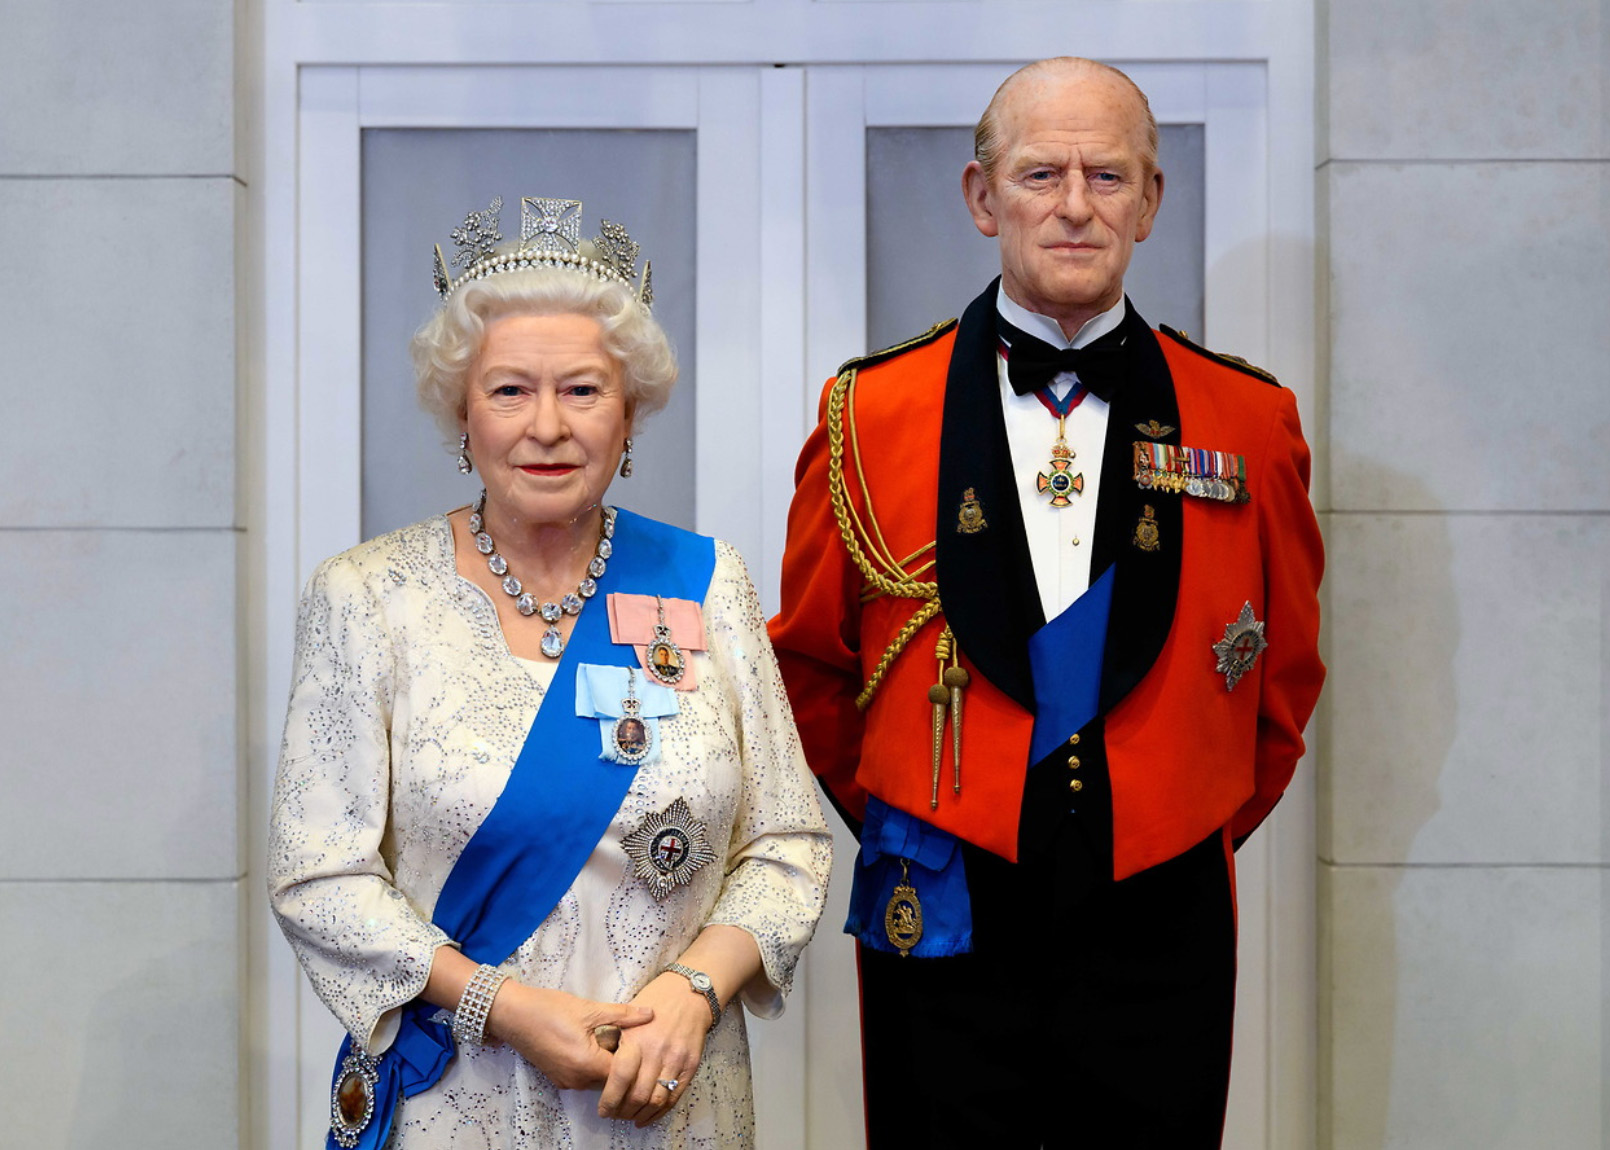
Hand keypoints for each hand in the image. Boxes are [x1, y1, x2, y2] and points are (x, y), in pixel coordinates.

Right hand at [486, 982, 653, 1089]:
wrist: (512, 1014)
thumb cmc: (549, 1009)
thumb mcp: (589, 1009)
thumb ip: (623, 1015)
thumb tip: (650, 1014)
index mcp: (587, 1065)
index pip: (625, 1073)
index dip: (635, 1056)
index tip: (638, 1037)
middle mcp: (577, 1081)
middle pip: (613, 1079)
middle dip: (624, 1061)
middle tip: (627, 1036)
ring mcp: (566, 1082)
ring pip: (600, 1079)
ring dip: (608, 1062)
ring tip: (611, 1036)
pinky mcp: (559, 1078)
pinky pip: (585, 1077)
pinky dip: (594, 1063)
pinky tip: (594, 1041)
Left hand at [597, 972, 713, 1126]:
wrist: (689, 994)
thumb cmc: (655, 1001)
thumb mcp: (628, 1016)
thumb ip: (616, 1043)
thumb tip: (601, 1072)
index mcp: (636, 1039)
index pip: (619, 1079)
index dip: (609, 1100)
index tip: (603, 1108)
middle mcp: (656, 1051)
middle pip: (637, 1095)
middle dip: (622, 1112)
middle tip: (615, 1115)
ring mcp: (675, 1059)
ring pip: (656, 1100)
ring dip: (640, 1114)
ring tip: (630, 1116)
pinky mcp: (690, 1065)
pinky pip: (675, 1097)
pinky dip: (660, 1112)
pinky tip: (649, 1115)